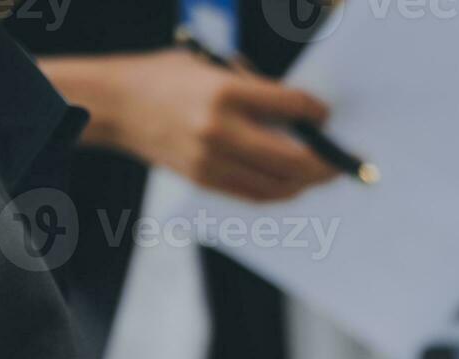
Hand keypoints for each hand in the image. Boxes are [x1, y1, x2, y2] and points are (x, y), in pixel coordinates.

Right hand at [44, 50, 340, 200]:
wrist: (114, 104)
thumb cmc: (164, 77)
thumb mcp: (209, 65)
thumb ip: (252, 86)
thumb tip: (297, 110)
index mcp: (225, 92)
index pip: (290, 107)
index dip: (316, 113)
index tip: (325, 115)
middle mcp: (221, 130)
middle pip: (293, 157)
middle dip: (325, 162)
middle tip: (343, 162)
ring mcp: (212, 160)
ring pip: (278, 183)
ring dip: (307, 182)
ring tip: (323, 175)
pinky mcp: (205, 180)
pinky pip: (255, 194)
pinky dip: (280, 191)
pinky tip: (294, 184)